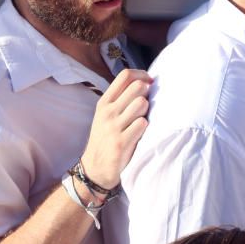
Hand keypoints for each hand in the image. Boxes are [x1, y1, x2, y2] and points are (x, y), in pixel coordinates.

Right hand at [79, 69, 151, 189]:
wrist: (95, 168)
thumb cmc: (106, 137)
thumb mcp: (106, 114)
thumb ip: (121, 98)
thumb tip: (146, 81)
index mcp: (104, 102)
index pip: (125, 75)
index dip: (142, 75)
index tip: (150, 82)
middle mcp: (107, 112)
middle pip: (138, 87)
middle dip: (146, 94)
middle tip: (144, 107)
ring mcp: (113, 127)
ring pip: (142, 104)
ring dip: (147, 112)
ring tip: (139, 121)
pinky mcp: (121, 142)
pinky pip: (143, 124)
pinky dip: (145, 128)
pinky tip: (138, 135)